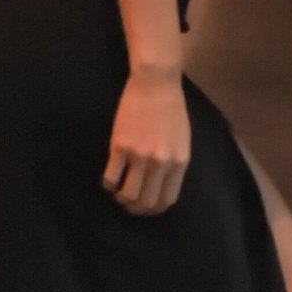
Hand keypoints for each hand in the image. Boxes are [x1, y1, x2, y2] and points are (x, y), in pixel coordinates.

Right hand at [104, 66, 189, 214]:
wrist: (155, 84)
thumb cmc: (171, 108)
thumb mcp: (182, 139)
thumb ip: (175, 163)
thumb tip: (163, 185)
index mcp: (179, 162)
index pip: (167, 199)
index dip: (155, 208)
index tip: (147, 207)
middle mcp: (160, 163)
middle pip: (146, 201)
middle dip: (136, 208)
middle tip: (129, 204)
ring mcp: (139, 156)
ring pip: (127, 194)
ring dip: (121, 199)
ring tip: (118, 193)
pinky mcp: (119, 147)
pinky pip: (111, 178)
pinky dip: (108, 184)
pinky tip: (109, 179)